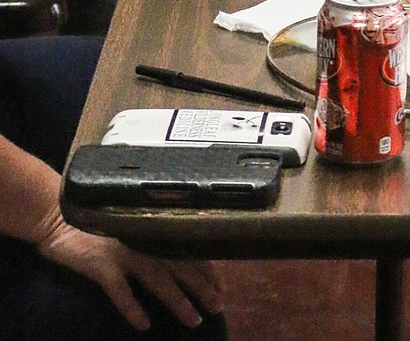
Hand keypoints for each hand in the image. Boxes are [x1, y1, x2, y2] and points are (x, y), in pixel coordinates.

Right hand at [35, 213, 222, 332]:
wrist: (57, 214)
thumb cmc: (95, 219)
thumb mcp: (129, 223)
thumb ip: (150, 234)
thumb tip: (177, 254)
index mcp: (152, 227)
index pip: (187, 248)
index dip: (206, 269)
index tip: (221, 288)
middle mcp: (143, 237)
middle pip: (180, 263)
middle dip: (201, 286)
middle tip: (218, 306)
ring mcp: (123, 251)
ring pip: (158, 278)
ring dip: (177, 300)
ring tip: (194, 320)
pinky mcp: (101, 264)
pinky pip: (120, 290)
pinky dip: (132, 307)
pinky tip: (143, 324)